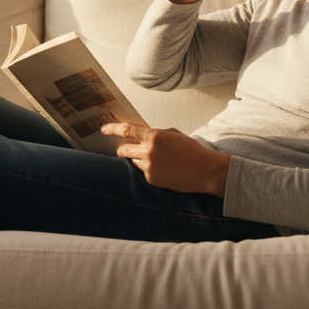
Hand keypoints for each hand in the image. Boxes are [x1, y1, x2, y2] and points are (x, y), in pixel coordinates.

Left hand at [103, 122, 230, 196]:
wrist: (205, 170)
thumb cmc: (192, 151)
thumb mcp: (173, 134)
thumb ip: (155, 134)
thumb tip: (140, 134)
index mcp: (154, 136)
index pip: (126, 130)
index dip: (112, 129)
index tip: (104, 129)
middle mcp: (148, 152)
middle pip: (123, 149)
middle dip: (122, 149)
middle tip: (123, 148)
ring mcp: (149, 167)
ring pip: (134, 161)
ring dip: (140, 159)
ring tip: (159, 160)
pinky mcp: (152, 180)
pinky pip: (144, 172)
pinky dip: (150, 170)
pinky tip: (165, 170)